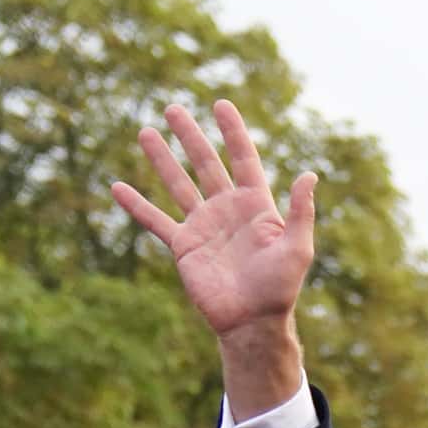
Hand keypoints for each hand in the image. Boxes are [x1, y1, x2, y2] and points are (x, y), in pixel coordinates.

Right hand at [110, 100, 319, 358]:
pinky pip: (155, 221)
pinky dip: (136, 205)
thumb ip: (300, 212)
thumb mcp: (297, 248)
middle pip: (206, 164)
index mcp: (256, 206)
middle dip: (190, 136)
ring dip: (161, 159)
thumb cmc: (280, 289)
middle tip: (173, 108)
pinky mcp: (183, 246)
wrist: (252, 322)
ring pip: (178, 184)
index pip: (244, 159)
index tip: (221, 105)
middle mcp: (227, 210)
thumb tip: (310, 174)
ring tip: (145, 131)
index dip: (233, 132)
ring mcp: (203, 226)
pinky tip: (117, 186)